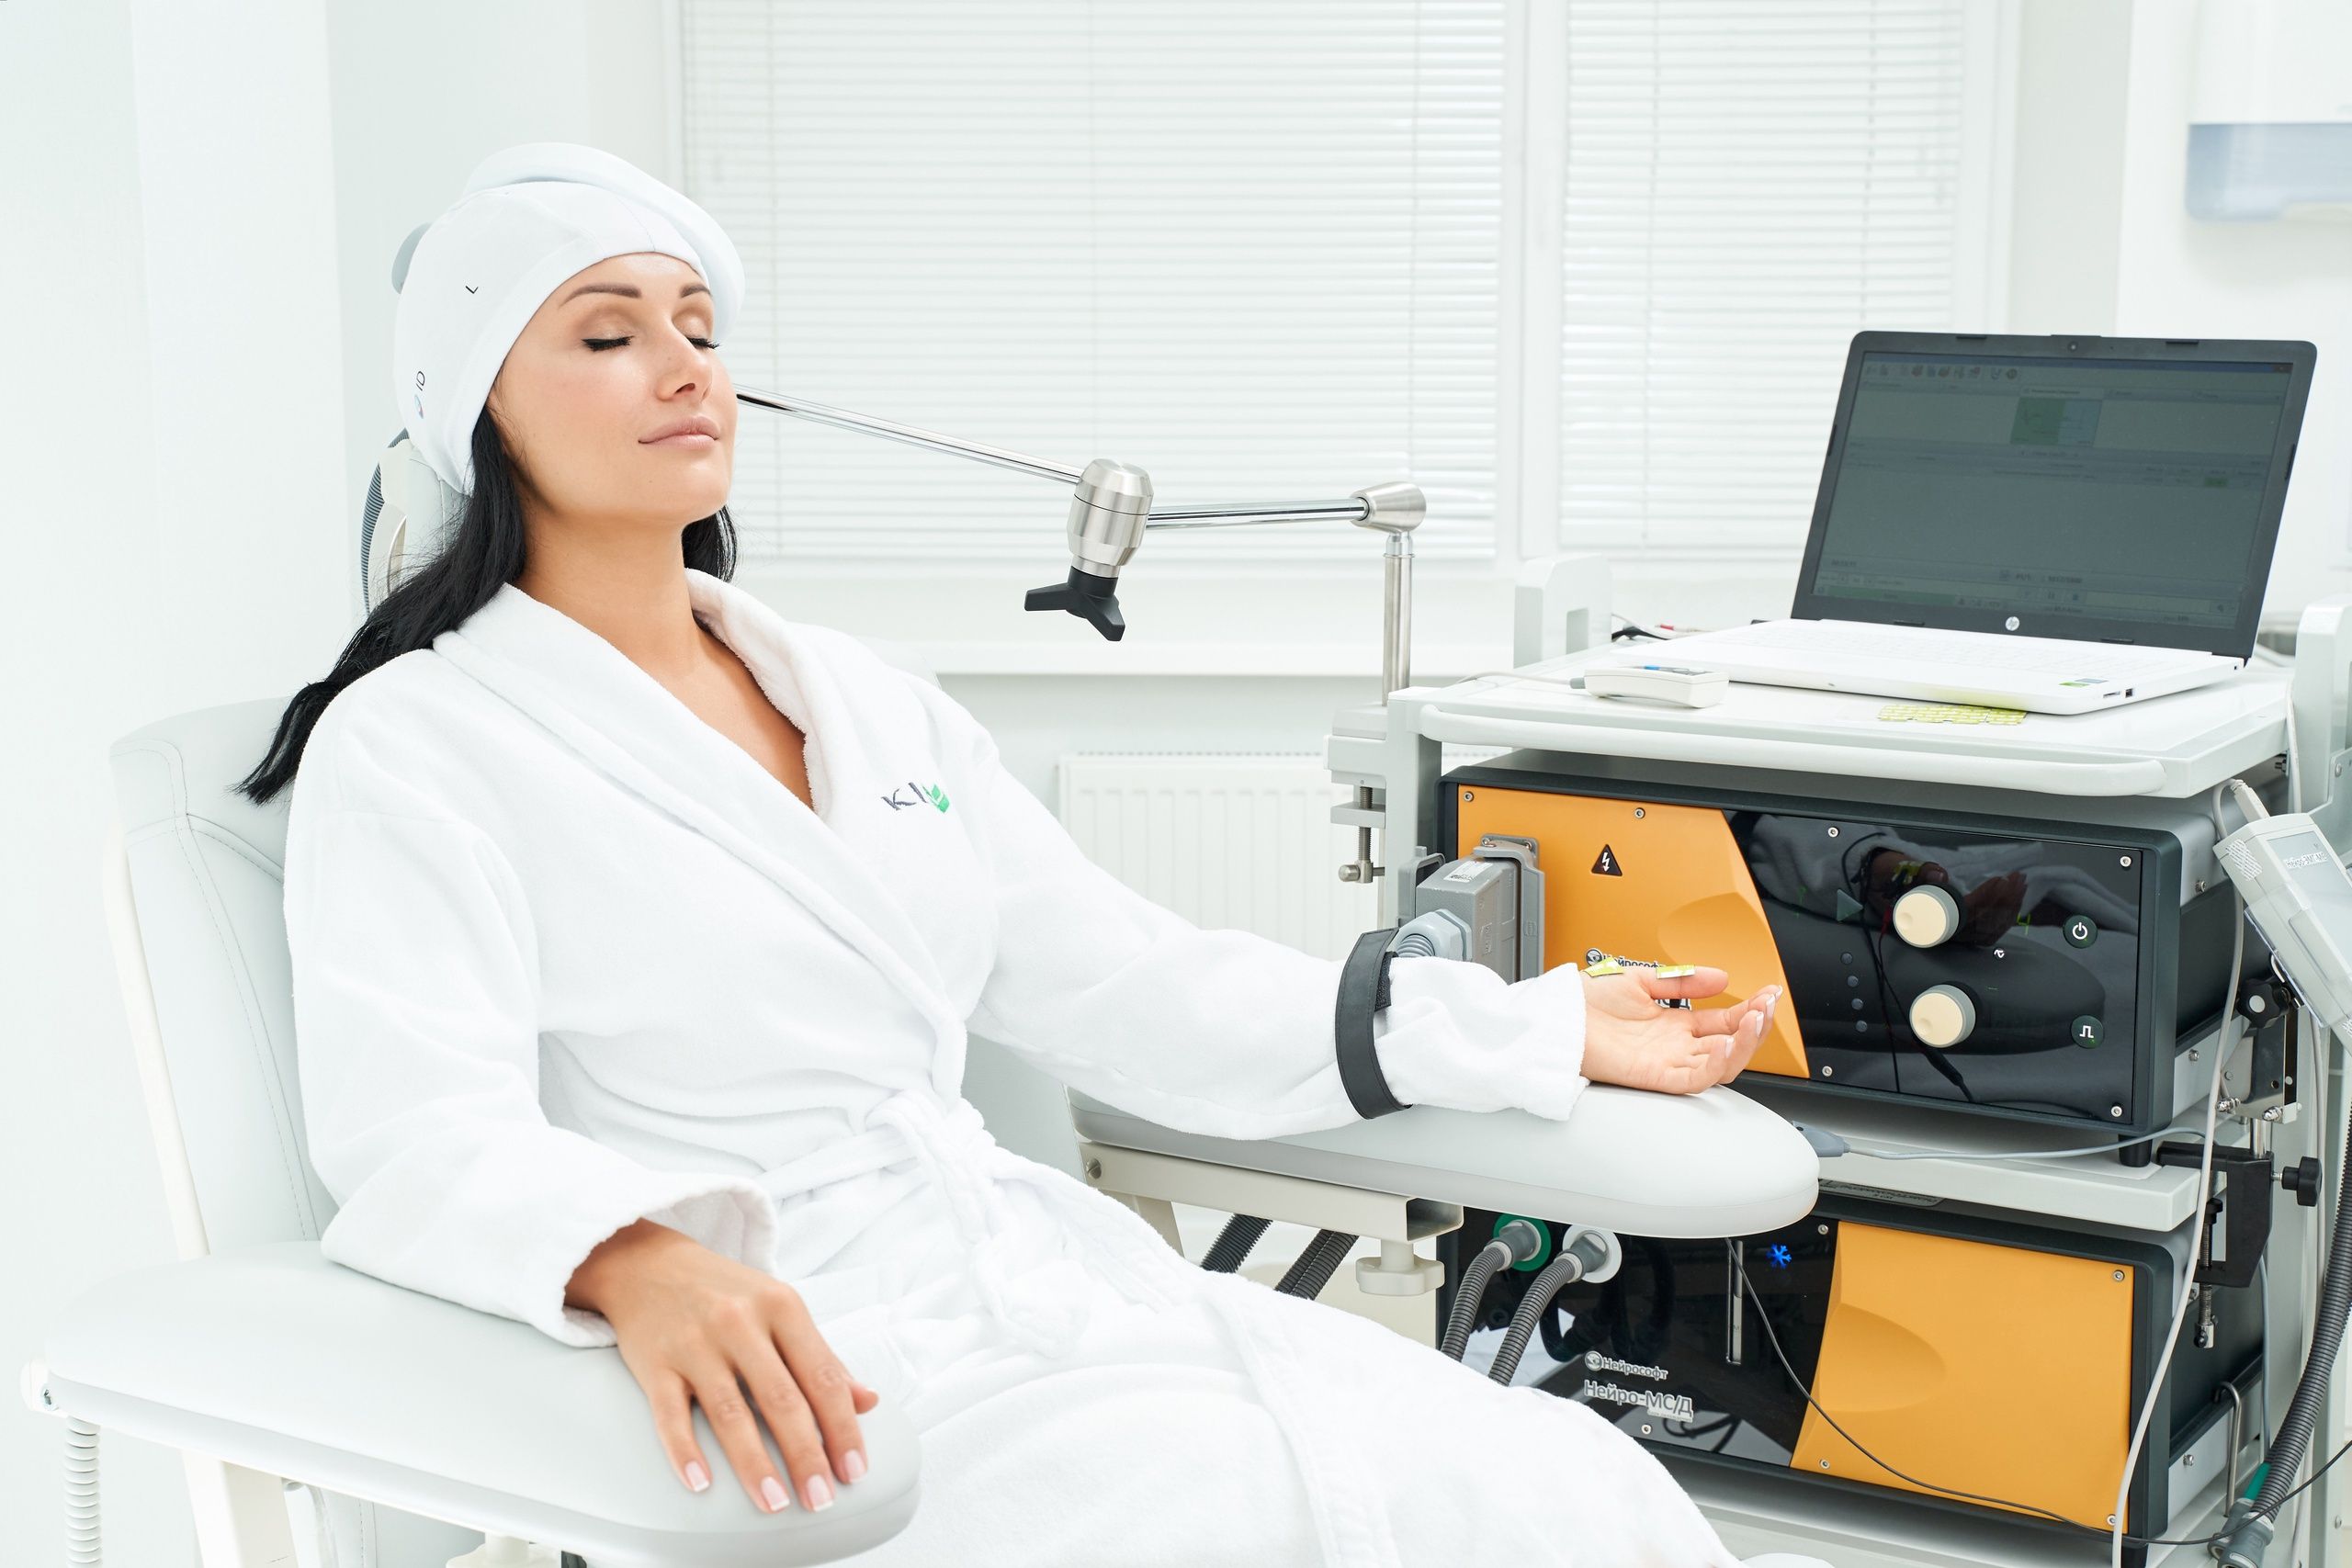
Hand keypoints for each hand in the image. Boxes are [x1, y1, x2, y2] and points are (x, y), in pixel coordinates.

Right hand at [566, 1220, 880, 1513]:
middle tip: (821, 1499)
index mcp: (782, 1306)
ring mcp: (695, 1343)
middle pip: (781, 1399)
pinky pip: (670, 1415)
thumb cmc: (726, 1292)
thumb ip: (822, 1357)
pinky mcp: (655, 1363)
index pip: (822, 1376)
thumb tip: (867, 1401)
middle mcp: (740, 1322)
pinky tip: (702, 1482)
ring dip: (754, 1464)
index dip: (842, 1427)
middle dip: (806, 1455)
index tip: (855, 1469)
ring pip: (730, 1413)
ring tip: (774, 1503)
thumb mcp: (781, 1309)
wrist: (649, 1263)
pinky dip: (685, 1451)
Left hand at [1577, 967, 1778, 1094]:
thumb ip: (1681, 980)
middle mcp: (1674, 1046)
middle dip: (1756, 1025)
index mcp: (1673, 1024)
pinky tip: (1729, 1042)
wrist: (1555, 1019)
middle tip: (1769, 1005)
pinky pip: (1697, 1079)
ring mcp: (1667, 1062)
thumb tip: (1721, 977)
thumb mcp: (1640, 979)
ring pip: (1722, 1064)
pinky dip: (1718, 1064)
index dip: (1750, 1009)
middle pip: (1730, 1043)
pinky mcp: (1656, 1077)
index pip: (1724, 1021)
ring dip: (1746, 1043)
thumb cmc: (1583, 1004)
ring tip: (1758, 1019)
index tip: (1769, 994)